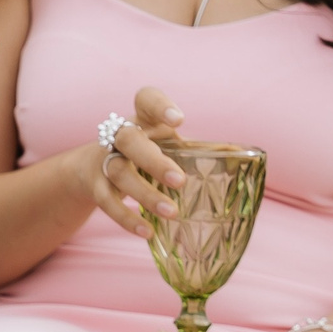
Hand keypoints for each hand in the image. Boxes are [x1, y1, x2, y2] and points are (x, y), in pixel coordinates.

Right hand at [77, 85, 188, 239]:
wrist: (88, 168)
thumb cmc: (143, 153)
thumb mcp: (166, 145)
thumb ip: (195, 151)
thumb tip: (244, 158)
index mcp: (142, 120)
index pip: (145, 100)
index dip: (159, 106)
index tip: (178, 121)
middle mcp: (119, 136)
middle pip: (129, 140)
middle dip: (154, 161)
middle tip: (180, 181)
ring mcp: (104, 160)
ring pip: (120, 173)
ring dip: (145, 194)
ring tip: (171, 213)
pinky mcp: (96, 186)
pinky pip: (107, 202)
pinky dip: (127, 218)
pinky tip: (147, 231)